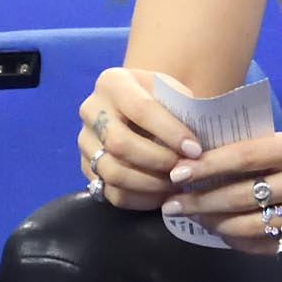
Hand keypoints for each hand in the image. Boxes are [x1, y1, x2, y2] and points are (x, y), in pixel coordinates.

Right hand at [79, 69, 198, 210]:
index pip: (141, 109)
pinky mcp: (86, 168)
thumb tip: (196, 146)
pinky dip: (140, 198)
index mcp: (113, 82)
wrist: (142, 108)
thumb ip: (184, 110)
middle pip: (119, 143)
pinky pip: (110, 192)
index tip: (195, 150)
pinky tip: (163, 195)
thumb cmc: (164, 101)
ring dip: (150, 183)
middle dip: (158, 160)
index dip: (170, 132)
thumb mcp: (174, 92)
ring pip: (112, 171)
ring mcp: (85, 141)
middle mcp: (91, 110)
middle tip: (185, 169)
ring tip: (177, 184)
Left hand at [166, 127, 281, 254]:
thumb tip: (201, 162)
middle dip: (200, 202)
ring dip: (215, 225)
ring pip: (250, 227)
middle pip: (242, 197)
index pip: (244, 158)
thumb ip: (257, 151)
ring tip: (196, 219)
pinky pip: (268, 245)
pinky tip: (224, 233)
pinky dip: (240, 241)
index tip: (177, 174)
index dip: (206, 168)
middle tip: (173, 203)